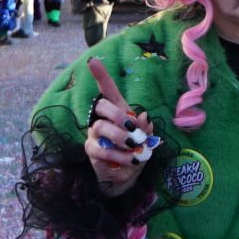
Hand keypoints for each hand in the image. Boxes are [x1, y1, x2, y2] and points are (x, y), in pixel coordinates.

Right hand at [85, 57, 153, 192]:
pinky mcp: (91, 151)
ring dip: (120, 137)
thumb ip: (146, 128)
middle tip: (133, 129)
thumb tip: (144, 115)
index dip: (101, 76)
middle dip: (118, 115)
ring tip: (134, 147)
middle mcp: (102, 120)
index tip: (92, 61)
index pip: (107, 91)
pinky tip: (130, 160)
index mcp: (117, 113)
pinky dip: (120, 155)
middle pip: (102, 106)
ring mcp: (94, 135)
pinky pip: (102, 149)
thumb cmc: (135, 152)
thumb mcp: (147, 140)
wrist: (126, 177)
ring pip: (101, 127)